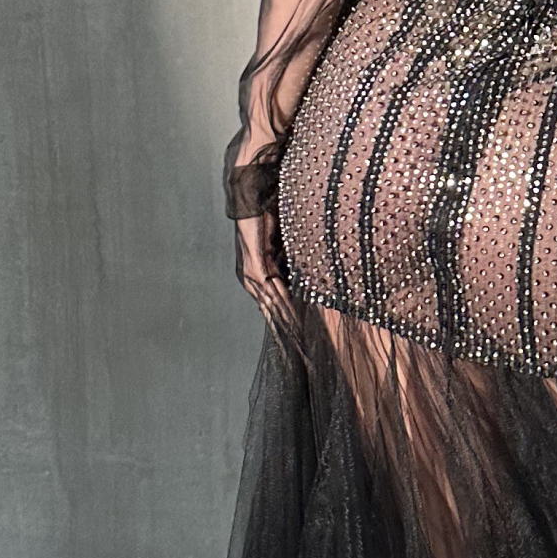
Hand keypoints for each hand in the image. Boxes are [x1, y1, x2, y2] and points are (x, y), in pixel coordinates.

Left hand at [233, 204, 295, 340]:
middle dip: (287, 338)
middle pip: (272, 316)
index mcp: (254, 277)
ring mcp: (252, 275)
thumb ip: (290, 265)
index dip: (285, 329)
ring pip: (273, 308)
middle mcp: (250, 280)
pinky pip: (274, 292)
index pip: (272, 309)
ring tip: (302, 347)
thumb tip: (306, 281)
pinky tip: (295, 321)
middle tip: (303, 361)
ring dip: (288, 328)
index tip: (299, 350)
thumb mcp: (282, 248)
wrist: (253, 196)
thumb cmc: (267, 216)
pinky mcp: (256, 266)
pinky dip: (286, 307)